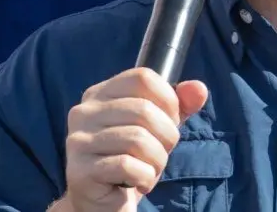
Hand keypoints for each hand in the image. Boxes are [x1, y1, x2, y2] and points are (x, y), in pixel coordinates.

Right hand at [54, 68, 208, 211]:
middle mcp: (84, 112)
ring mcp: (78, 141)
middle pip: (144, 110)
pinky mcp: (80, 170)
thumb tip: (199, 89)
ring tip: (150, 170)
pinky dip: (145, 177)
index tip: (170, 122)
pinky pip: (127, 166)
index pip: (143, 77)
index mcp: (100, 94)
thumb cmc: (134, 157)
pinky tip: (139, 183)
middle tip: (162, 154)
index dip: (168, 100)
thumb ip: (181, 105)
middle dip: (167, 137)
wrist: (105, 201)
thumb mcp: (160, 127)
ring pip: (138, 139)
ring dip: (157, 161)